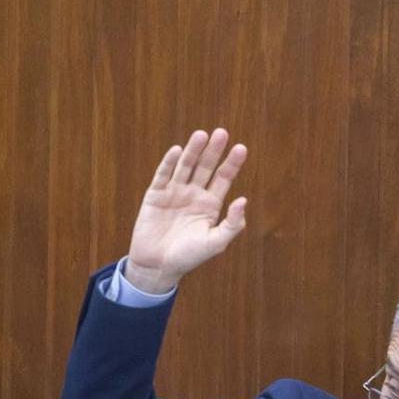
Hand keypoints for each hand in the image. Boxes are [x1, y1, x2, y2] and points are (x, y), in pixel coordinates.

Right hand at [125, 128, 248, 292]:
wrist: (158, 266)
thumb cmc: (189, 256)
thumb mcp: (216, 242)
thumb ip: (232, 224)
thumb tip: (243, 200)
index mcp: (210, 204)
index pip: (223, 178)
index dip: (232, 163)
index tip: (241, 148)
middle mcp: (193, 194)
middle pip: (206, 168)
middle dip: (214, 151)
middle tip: (222, 132)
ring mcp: (174, 193)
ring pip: (185, 167)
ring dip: (193, 151)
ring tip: (202, 135)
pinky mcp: (155, 195)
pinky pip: (163, 176)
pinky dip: (169, 163)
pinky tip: (178, 151)